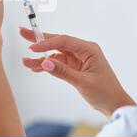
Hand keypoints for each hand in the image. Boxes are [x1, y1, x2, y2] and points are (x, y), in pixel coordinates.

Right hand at [20, 27, 135, 117]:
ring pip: (54, 53)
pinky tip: (35, 67)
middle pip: (57, 42)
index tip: (33, 48)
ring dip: (40, 58)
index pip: (64, 41)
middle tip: (23, 32)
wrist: (114, 104)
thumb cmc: (105, 92)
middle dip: (39, 39)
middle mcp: (82, 50)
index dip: (47, 43)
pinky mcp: (73, 66)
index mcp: (88, 49)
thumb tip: (45, 62)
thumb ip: (63, 71)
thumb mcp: (83, 82)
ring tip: (25, 61)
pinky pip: (56, 63)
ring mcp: (76, 58)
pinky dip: (46, 65)